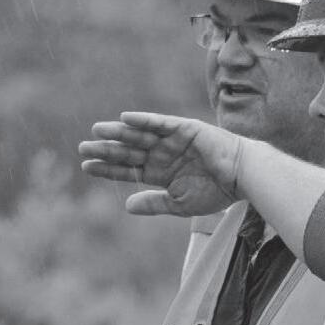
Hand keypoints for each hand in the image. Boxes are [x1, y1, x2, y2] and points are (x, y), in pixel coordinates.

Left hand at [78, 111, 245, 216]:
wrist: (243, 179)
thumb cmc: (215, 192)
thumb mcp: (179, 204)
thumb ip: (154, 203)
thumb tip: (127, 205)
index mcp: (160, 173)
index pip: (128, 169)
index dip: (107, 168)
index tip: (85, 167)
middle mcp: (163, 154)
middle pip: (128, 151)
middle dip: (105, 150)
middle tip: (82, 148)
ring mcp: (172, 140)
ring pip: (139, 136)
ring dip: (119, 133)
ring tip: (96, 131)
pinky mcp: (185, 128)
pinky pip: (161, 123)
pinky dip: (144, 120)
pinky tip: (125, 119)